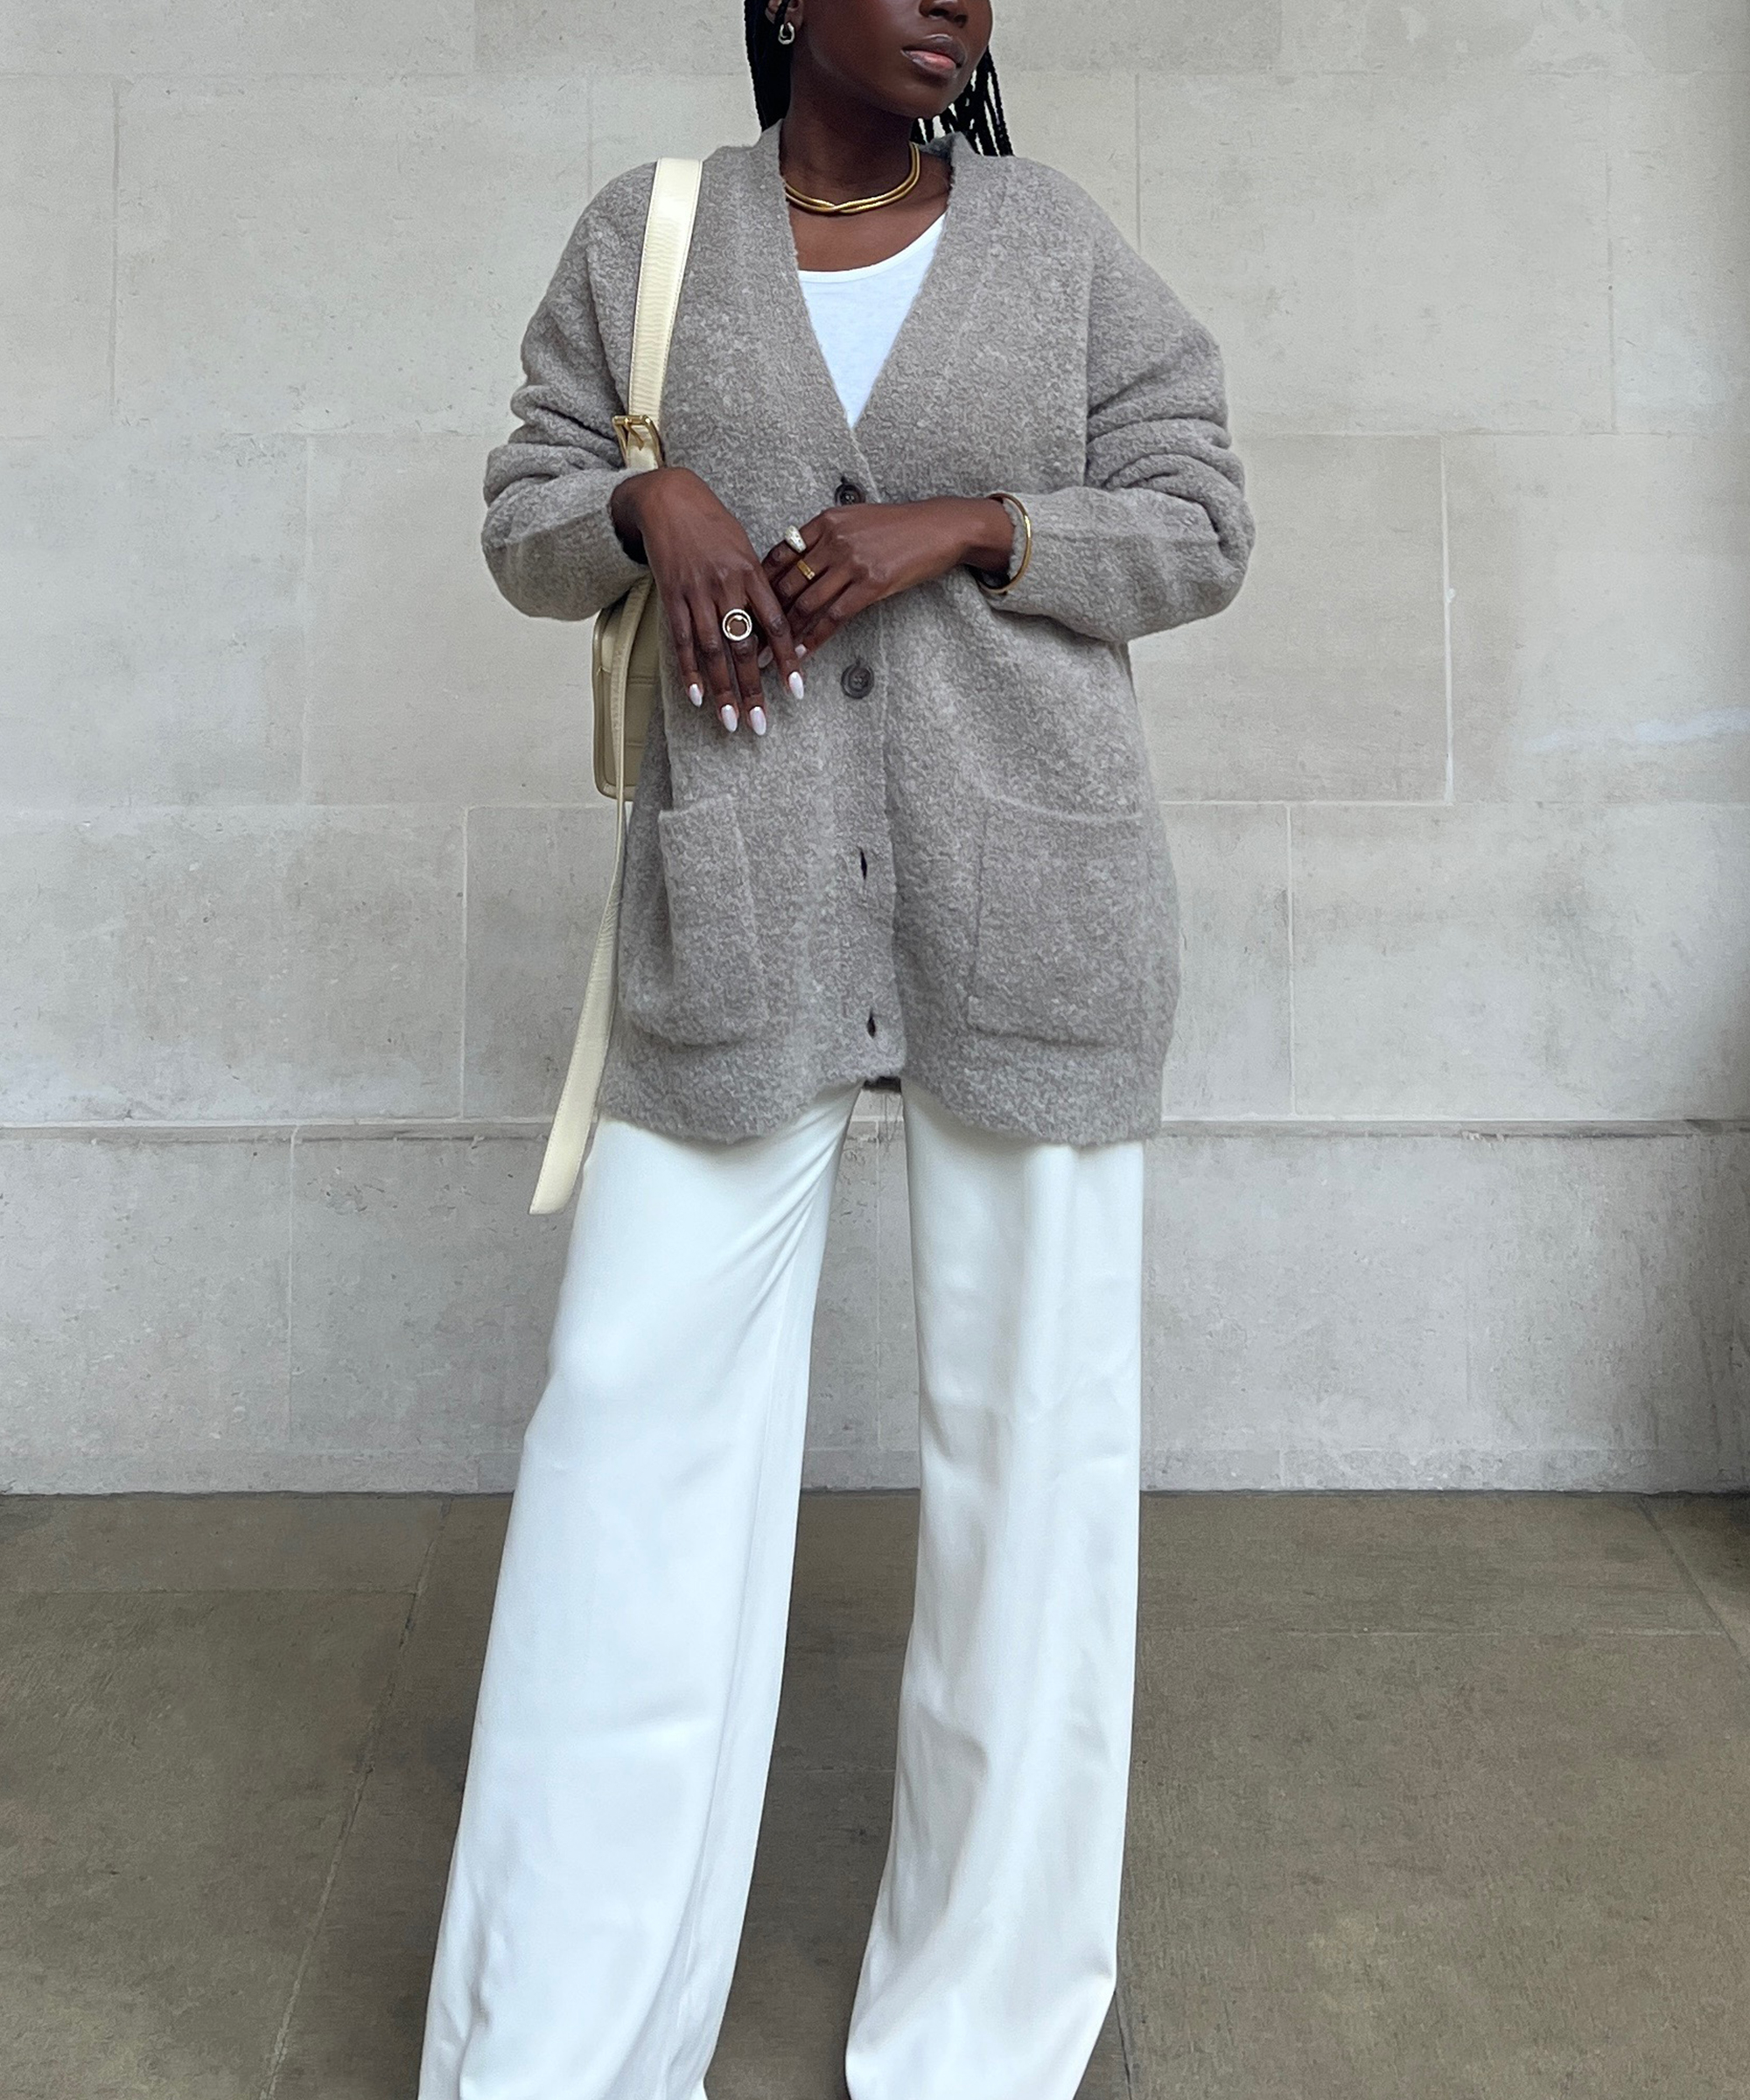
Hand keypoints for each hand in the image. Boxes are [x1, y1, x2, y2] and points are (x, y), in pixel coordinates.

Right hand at [610, 467, 806, 734]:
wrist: (670, 499)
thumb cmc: (714, 525)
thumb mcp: (745, 549)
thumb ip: (759, 587)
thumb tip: (771, 628)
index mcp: (751, 572)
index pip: (775, 624)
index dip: (786, 660)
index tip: (796, 690)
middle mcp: (726, 585)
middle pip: (743, 646)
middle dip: (752, 688)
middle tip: (760, 723)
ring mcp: (697, 592)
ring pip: (712, 650)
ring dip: (721, 689)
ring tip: (729, 720)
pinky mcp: (672, 596)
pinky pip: (682, 640)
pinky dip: (689, 671)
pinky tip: (697, 696)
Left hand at [761, 497, 1016, 654]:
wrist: (940, 527)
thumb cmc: (899, 526)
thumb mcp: (857, 520)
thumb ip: (826, 536)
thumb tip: (797, 558)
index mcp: (825, 522)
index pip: (780, 554)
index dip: (759, 584)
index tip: (744, 605)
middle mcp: (834, 540)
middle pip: (787, 582)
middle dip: (763, 614)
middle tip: (744, 639)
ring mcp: (852, 562)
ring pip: (807, 603)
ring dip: (784, 633)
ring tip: (768, 655)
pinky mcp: (872, 584)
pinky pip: (834, 616)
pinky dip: (814, 638)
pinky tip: (802, 654)